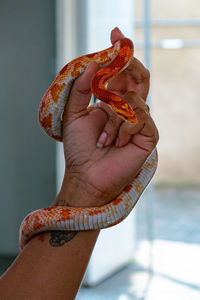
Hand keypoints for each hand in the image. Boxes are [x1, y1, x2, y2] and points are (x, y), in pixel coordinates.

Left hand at [53, 28, 158, 207]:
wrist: (86, 175)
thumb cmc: (80, 149)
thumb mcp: (74, 115)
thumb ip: (82, 89)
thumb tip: (93, 64)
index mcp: (113, 102)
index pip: (123, 73)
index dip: (121, 53)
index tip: (115, 33)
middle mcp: (129, 109)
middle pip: (140, 77)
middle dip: (126, 68)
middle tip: (111, 71)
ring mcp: (140, 122)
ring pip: (134, 100)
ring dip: (113, 118)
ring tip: (103, 139)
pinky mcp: (148, 135)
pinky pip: (140, 118)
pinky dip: (123, 128)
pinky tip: (115, 144)